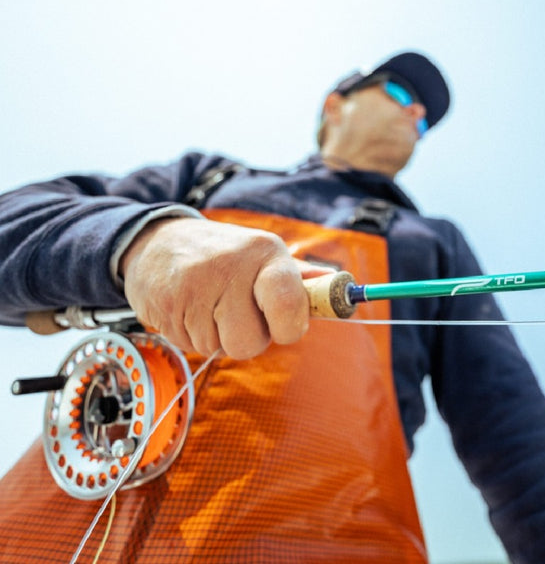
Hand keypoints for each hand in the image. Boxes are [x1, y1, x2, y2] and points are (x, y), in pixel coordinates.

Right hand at [120, 217, 326, 358]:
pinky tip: (188, 308)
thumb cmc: (223, 254)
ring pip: (220, 349)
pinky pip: (191, 346)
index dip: (290, 327)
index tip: (285, 326)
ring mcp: (195, 286)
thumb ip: (299, 277)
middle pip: (251, 343)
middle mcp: (231, 266)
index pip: (289, 303)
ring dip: (217, 336)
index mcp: (265, 252)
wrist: (158, 241)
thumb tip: (342, 286)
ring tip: (208, 304)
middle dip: (247, 337)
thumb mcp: (262, 254)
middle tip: (236, 311)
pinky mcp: (166, 305)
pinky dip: (192, 335)